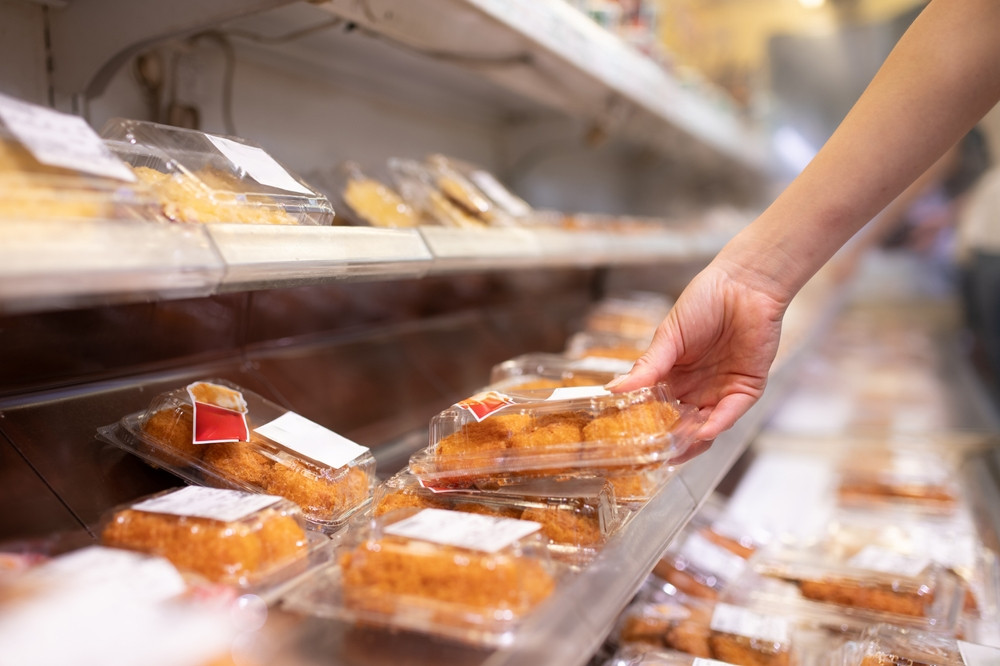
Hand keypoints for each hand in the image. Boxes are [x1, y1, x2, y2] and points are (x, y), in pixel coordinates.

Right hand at [606, 262, 786, 440]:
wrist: (743, 285)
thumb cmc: (704, 301)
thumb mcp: (667, 337)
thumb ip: (646, 366)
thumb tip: (614, 389)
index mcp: (674, 375)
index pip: (657, 409)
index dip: (645, 425)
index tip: (629, 441)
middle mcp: (697, 388)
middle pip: (680, 425)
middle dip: (669, 442)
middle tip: (652, 456)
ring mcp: (721, 390)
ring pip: (706, 426)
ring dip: (692, 440)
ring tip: (676, 450)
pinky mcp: (746, 388)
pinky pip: (731, 413)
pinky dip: (718, 424)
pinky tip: (703, 432)